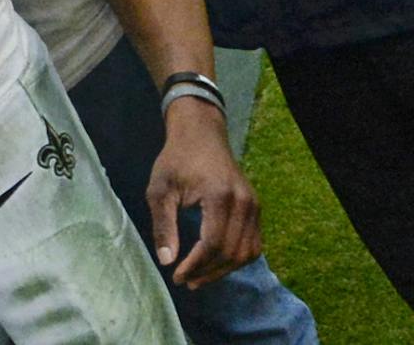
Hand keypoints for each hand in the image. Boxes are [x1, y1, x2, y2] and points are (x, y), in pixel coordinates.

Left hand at [148, 101, 261, 287]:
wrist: (201, 136)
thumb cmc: (176, 160)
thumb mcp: (159, 189)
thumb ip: (163, 225)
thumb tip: (167, 261)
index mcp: (220, 196)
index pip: (213, 244)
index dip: (196, 265)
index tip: (176, 277)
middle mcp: (245, 203)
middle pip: (232, 252)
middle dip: (208, 272)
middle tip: (185, 281)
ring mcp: (255, 206)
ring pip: (246, 252)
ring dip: (223, 270)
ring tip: (198, 278)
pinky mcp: (257, 209)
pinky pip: (253, 244)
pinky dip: (236, 258)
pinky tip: (215, 264)